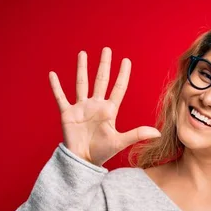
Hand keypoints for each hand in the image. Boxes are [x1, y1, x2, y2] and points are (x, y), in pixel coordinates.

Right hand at [49, 47, 160, 166]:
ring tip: (83, 53)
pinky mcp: (67, 113)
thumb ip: (137, 134)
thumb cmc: (102, 152)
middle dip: (104, 65)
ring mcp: (81, 108)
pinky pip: (61, 97)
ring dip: (82, 68)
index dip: (122, 75)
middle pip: (101, 80)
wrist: (83, 160)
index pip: (118, 88)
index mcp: (109, 110)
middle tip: (107, 49)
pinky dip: (56, 86)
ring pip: (81, 83)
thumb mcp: (120, 141)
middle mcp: (96, 105)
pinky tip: (52, 74)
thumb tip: (158, 133)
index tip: (126, 61)